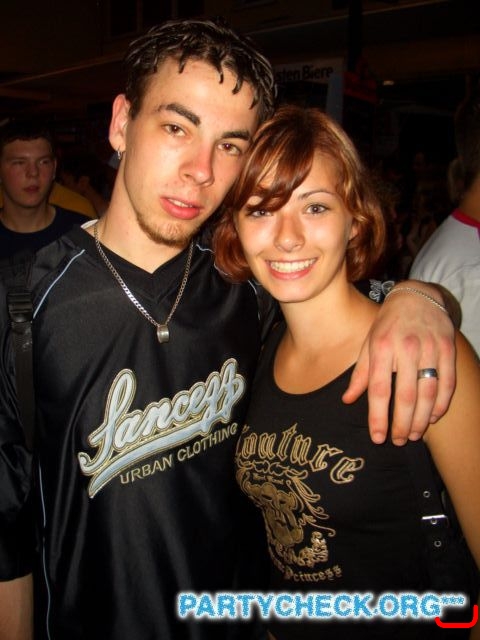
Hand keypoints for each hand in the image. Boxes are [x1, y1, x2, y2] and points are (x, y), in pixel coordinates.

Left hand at [342, 281, 455, 444]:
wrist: (416, 296)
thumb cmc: (387, 324)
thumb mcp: (368, 344)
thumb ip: (361, 374)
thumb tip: (347, 400)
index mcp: (381, 348)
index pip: (378, 389)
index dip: (378, 416)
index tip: (378, 437)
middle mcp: (406, 348)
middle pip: (405, 395)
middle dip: (402, 424)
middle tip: (399, 441)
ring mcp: (429, 348)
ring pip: (429, 392)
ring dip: (422, 418)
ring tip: (414, 435)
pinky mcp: (448, 348)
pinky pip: (447, 382)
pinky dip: (441, 403)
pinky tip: (433, 417)